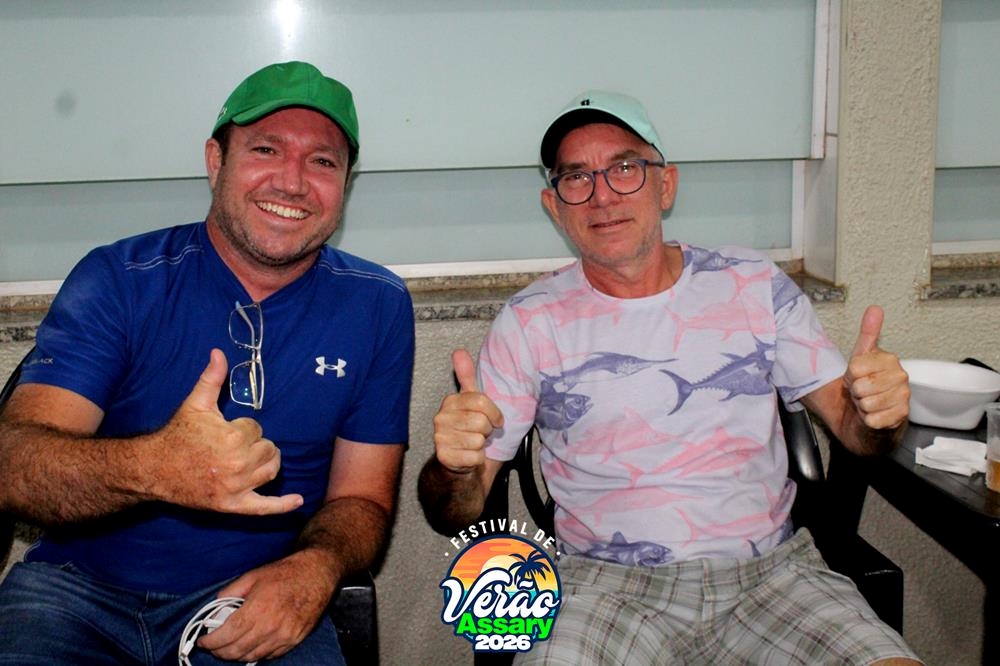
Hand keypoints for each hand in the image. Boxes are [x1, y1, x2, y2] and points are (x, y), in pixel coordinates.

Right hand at [153, 349, 302, 514]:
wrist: (154, 469)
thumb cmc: (177, 435)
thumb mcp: (195, 404)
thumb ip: (211, 378)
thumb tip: (219, 352)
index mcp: (233, 437)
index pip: (257, 428)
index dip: (244, 428)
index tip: (226, 431)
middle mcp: (239, 463)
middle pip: (268, 449)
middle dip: (256, 444)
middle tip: (236, 444)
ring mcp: (236, 487)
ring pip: (271, 470)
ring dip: (267, 463)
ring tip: (254, 458)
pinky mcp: (232, 505)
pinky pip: (264, 507)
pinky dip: (283, 505)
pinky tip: (298, 500)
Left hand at [197, 550, 334, 660]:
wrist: (317, 573)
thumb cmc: (287, 573)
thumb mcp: (253, 575)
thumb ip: (231, 592)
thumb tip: (216, 606)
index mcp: (258, 608)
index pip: (227, 634)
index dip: (211, 641)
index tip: (204, 641)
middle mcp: (271, 626)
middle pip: (237, 650)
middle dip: (220, 651)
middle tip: (214, 646)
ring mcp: (284, 635)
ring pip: (252, 656)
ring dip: (237, 655)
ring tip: (230, 647)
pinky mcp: (294, 640)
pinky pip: (269, 655)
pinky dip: (256, 653)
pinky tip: (251, 644)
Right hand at [432, 349, 503, 472]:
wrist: (457, 462)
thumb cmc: (468, 429)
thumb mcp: (470, 401)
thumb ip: (466, 376)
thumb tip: (459, 351)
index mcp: (450, 402)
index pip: (481, 401)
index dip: (495, 413)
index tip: (495, 420)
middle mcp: (441, 418)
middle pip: (482, 422)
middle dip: (487, 431)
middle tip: (480, 433)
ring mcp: (440, 438)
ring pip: (478, 440)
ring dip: (482, 445)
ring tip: (473, 444)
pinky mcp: (444, 457)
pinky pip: (475, 457)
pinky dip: (477, 459)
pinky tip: (469, 456)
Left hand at [843, 305, 909, 429]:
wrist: (869, 411)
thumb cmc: (865, 383)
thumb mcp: (861, 355)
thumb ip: (867, 333)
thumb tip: (875, 308)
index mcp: (891, 360)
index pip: (855, 367)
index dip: (850, 374)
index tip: (856, 376)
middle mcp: (901, 377)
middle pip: (860, 386)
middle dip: (855, 391)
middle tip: (861, 390)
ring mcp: (903, 398)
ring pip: (865, 403)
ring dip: (861, 405)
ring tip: (867, 401)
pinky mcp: (899, 417)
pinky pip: (871, 419)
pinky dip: (867, 419)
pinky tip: (873, 414)